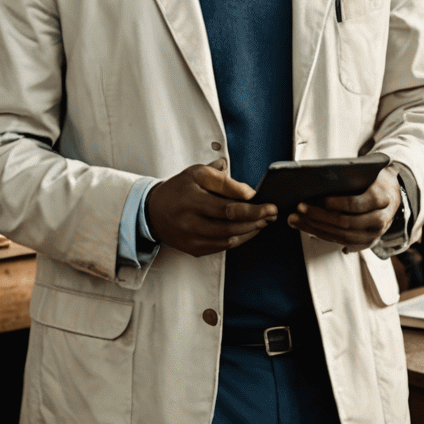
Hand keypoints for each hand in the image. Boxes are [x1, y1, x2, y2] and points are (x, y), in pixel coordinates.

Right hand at [145, 161, 274, 254]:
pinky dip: (238, 239)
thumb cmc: (178, 189)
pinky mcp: (193, 249)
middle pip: (231, 226)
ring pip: (229, 239)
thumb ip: (222, 181)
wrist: (152, 211)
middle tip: (271, 214)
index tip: (268, 205)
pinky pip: (222, 247)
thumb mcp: (197, 174)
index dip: (252, 208)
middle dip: (256, 220)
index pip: (228, 208)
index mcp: (192, 200)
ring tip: (263, 221)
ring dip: (250, 231)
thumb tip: (248, 193)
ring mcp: (192, 238)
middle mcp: (191, 222)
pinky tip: (248, 231)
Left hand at [291, 169, 400, 249]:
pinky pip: (344, 243)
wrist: (395, 192)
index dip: (336, 203)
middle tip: (299, 209)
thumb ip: (350, 176)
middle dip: (319, 217)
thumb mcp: (369, 171)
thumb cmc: (376, 178)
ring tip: (297, 220)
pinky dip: (326, 237)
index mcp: (382, 198)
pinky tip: (310, 231)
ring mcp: (376, 233)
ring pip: (343, 236)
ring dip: (316, 229)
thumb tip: (319, 180)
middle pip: (346, 223)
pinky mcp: (369, 241)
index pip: (356, 204)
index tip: (318, 200)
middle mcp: (381, 219)